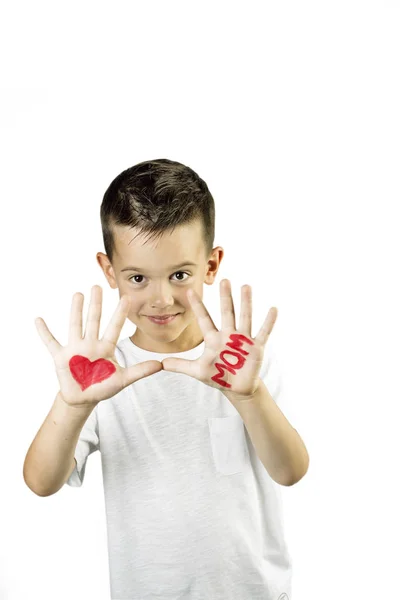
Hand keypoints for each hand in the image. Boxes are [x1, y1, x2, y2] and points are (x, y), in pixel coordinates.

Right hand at [35, 285, 162, 407]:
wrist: (83, 399)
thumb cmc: (102, 387)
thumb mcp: (122, 379)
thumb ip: (140, 371)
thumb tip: (161, 365)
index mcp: (106, 347)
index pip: (115, 327)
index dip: (121, 313)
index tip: (127, 297)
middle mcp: (91, 343)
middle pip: (94, 320)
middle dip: (96, 304)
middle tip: (98, 286)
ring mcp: (75, 348)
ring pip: (75, 325)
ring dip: (76, 311)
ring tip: (78, 294)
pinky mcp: (61, 357)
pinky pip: (51, 342)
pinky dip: (44, 332)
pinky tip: (38, 319)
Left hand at [162, 279, 277, 401]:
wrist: (237, 388)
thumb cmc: (218, 376)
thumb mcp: (197, 371)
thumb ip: (180, 365)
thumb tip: (160, 363)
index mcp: (213, 339)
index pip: (204, 319)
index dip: (197, 306)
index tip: (190, 291)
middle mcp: (228, 335)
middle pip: (226, 313)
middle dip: (225, 297)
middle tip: (224, 280)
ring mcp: (243, 340)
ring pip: (244, 318)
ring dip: (246, 303)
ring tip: (246, 286)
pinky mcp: (256, 348)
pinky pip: (263, 333)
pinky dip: (268, 322)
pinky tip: (273, 309)